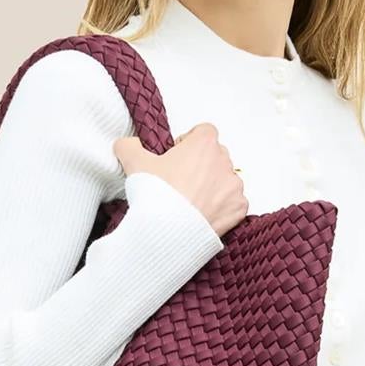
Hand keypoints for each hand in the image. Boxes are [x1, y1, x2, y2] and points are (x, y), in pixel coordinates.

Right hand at [114, 122, 248, 237]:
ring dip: (213, 187)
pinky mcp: (239, 209)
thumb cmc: (156, 195)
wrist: (168, 233)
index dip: (188, 144)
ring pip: (225, 180)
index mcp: (204, 142)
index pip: (202, 132)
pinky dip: (222, 208)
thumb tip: (125, 144)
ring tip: (191, 202)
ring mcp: (234, 186)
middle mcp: (224, 160)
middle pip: (215, 156)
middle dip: (201, 166)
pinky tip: (204, 215)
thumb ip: (129, 146)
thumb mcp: (134, 163)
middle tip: (181, 184)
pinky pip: (234, 204)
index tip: (176, 159)